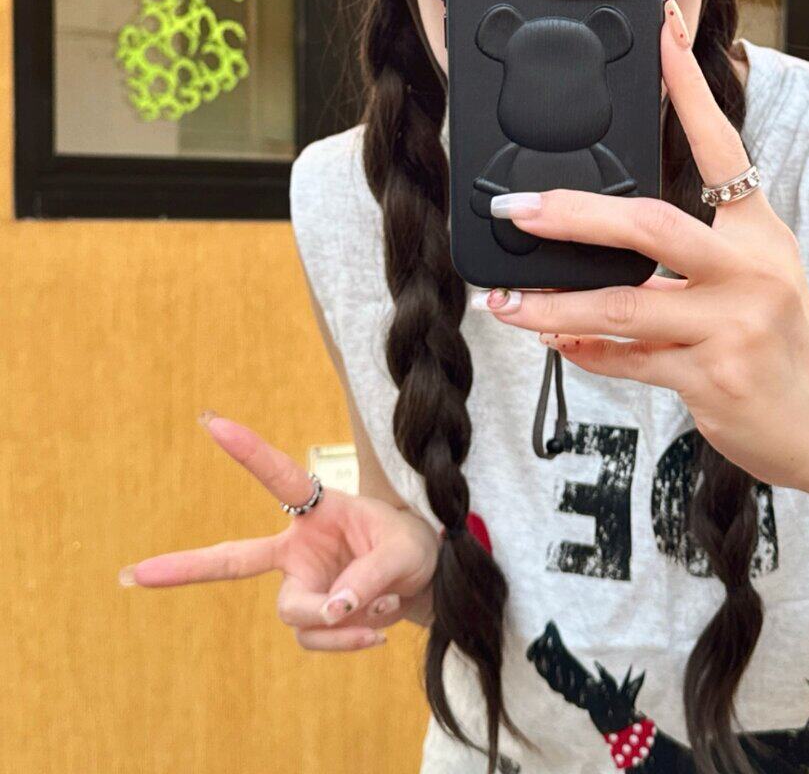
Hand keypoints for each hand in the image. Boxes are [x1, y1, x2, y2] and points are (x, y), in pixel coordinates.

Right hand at [118, 414, 438, 650]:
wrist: (428, 581)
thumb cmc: (413, 547)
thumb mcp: (404, 553)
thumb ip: (369, 578)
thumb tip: (331, 611)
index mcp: (319, 510)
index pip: (279, 477)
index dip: (248, 450)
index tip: (212, 420)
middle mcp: (299, 548)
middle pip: (233, 560)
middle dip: (182, 568)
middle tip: (131, 573)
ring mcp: (301, 584)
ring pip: (298, 614)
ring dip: (343, 620)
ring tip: (383, 604)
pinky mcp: (311, 618)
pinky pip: (317, 637)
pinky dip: (350, 638)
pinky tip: (378, 628)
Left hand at [474, 3, 808, 489]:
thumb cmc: (783, 343)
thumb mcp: (760, 277)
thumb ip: (700, 248)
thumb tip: (610, 234)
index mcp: (760, 234)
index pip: (722, 146)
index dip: (689, 88)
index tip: (662, 33)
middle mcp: (750, 271)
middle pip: (652, 226)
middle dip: (575, 216)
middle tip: (519, 208)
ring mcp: (731, 326)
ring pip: (623, 304)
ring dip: (553, 304)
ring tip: (506, 302)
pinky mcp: (709, 377)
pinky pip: (627, 358)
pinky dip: (583, 350)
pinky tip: (555, 341)